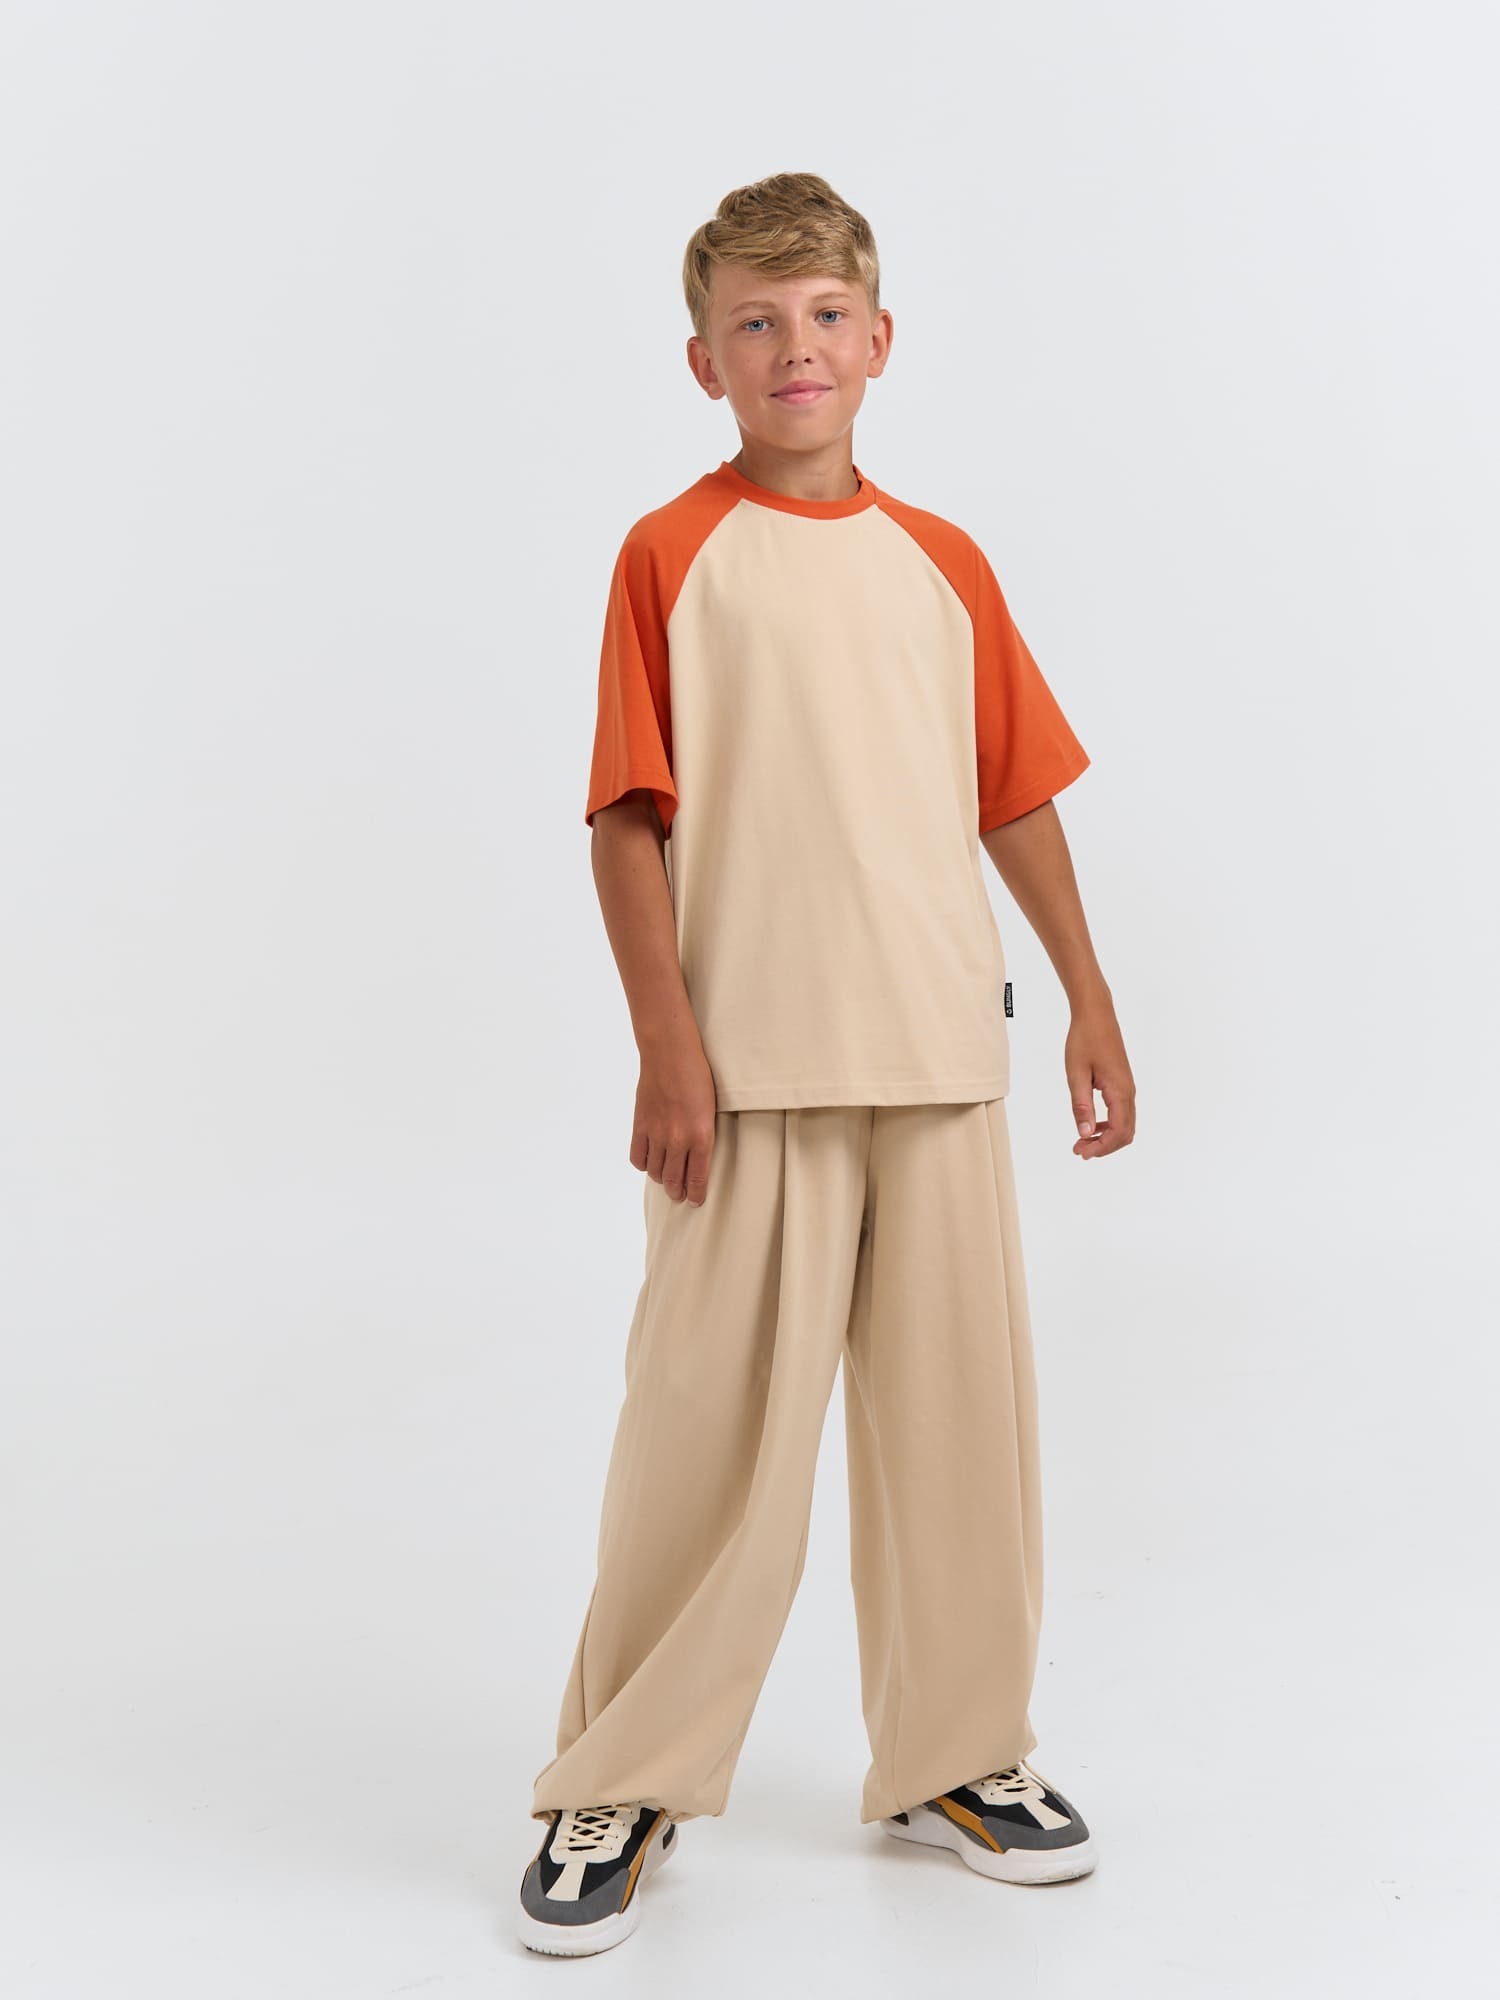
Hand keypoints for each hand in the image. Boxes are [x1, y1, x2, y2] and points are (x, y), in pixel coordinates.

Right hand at [631, 1042, 717, 1203]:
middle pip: (674, 1180)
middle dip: (677, 1192)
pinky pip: (638, 1156)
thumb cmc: (697, 1075)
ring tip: (665, 1179)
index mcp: (701, 1135)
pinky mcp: (640, 1125)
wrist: (670, 1052)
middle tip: (679, 1195)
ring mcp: (657, 1133)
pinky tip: (649, 1160)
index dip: (695, 1194)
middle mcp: (678, 1139)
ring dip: (661, 1179)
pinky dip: (644, 1164)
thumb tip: (695, 1155)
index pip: (696, 1177)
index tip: (695, 1201)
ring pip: (655, 1171)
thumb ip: (702, 1134)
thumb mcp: (710, 1108)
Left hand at [1065, 1000, 1134, 1158]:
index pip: (1117, 1132)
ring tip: (1082, 1141)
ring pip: (1125, 1125)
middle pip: (1125, 1133)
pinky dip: (1108, 1125)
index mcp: (1119, 1092)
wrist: (1096, 1015)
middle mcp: (1129, 1092)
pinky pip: (1121, 1113)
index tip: (1081, 1152)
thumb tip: (1084, 1133)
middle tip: (1079, 1150)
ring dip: (1106, 1137)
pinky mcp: (1122, 1083)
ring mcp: (1127, 1088)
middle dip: (1104, 1147)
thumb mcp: (1076, 1074)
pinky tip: (1090, 1124)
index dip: (1101, 1148)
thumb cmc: (1085, 1040)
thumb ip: (1081, 1105)